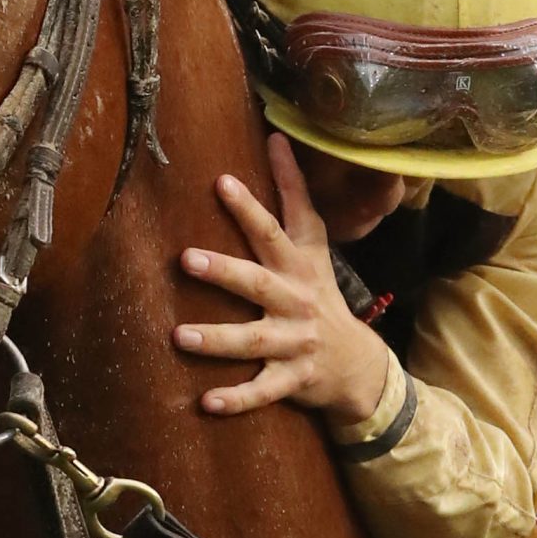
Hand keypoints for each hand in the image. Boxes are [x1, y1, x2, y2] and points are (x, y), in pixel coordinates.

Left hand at [174, 134, 390, 423]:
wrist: (358, 363)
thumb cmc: (319, 294)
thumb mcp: (314, 245)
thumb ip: (294, 194)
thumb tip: (276, 135)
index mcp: (299, 265)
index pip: (275, 229)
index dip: (250, 206)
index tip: (221, 181)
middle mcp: (296, 300)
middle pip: (258, 283)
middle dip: (224, 271)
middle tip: (186, 259)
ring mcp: (294, 342)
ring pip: (252, 339)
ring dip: (217, 339)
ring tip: (179, 336)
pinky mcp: (292, 379)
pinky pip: (262, 391)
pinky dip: (236, 399)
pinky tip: (206, 402)